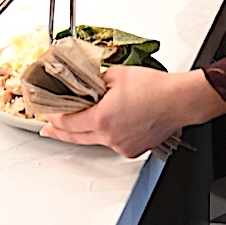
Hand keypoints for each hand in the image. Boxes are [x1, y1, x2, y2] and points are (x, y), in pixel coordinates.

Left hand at [42, 68, 225, 156]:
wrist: (179, 101)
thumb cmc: (155, 88)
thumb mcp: (117, 75)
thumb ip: (96, 81)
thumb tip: (86, 83)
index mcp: (102, 118)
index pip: (67, 122)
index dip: (54, 118)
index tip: (46, 114)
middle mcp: (110, 136)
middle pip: (76, 137)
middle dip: (59, 132)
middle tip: (48, 130)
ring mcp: (121, 145)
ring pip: (94, 141)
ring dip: (83, 133)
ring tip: (77, 124)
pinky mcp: (133, 149)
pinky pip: (112, 143)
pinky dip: (106, 135)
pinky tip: (108, 125)